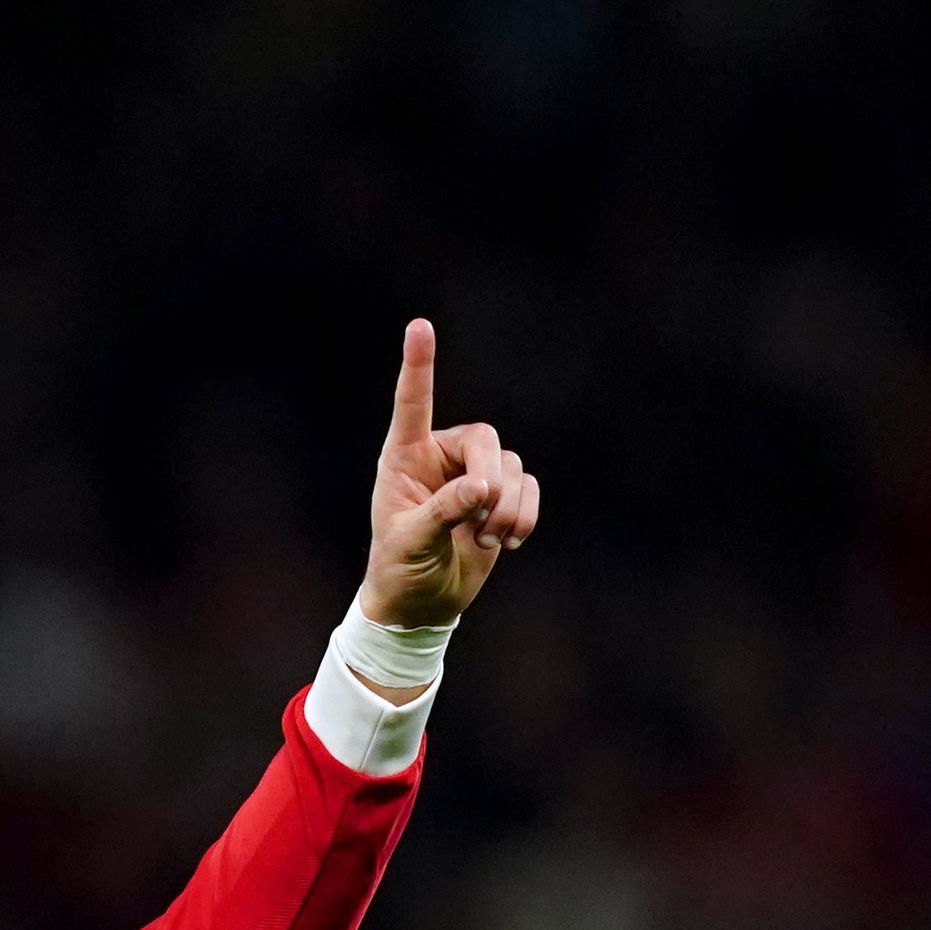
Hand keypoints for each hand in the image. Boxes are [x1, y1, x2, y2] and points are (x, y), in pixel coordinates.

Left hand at [356, 320, 540, 629]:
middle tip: (481, 517)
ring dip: (507, 508)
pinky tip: (505, 543)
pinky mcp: (502, 498)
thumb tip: (483, 488)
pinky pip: (530, 488)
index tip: (419, 326)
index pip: (413, 403)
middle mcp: (441, 457)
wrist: (422, 604)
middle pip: (485, 438)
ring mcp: (475, 475)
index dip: (419, 365)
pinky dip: (524, 516)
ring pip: (512, 467)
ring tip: (485, 542)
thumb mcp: (411, 541)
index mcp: (404, 457)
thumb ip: (443, 511)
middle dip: (491, 478)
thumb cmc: (400, 568)